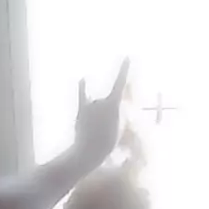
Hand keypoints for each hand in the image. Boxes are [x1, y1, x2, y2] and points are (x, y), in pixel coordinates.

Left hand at [73, 59, 128, 173]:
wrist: (89, 152)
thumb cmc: (106, 143)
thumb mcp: (117, 127)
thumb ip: (113, 112)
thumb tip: (105, 105)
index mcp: (113, 105)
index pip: (120, 83)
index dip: (124, 69)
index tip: (127, 56)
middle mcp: (101, 100)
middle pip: (107, 103)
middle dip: (106, 115)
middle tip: (104, 131)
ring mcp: (90, 105)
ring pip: (97, 106)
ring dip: (96, 116)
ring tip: (95, 130)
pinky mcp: (81, 111)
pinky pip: (82, 96)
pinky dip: (82, 87)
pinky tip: (83, 78)